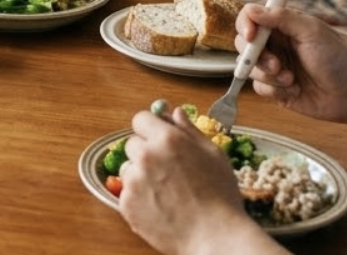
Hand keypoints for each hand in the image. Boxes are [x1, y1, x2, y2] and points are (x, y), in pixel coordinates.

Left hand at [118, 107, 269, 254]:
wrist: (215, 235)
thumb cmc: (220, 195)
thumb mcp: (213, 155)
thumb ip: (189, 130)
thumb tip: (174, 111)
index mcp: (167, 139)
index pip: (141, 119)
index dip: (150, 128)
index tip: (158, 138)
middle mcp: (146, 156)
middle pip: (133, 144)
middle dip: (146, 152)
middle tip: (168, 170)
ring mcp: (133, 180)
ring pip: (128, 168)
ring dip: (140, 175)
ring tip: (166, 191)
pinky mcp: (126, 203)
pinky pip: (126, 192)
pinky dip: (139, 197)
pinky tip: (160, 205)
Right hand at [239, 3, 346, 124]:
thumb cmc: (339, 60)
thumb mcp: (312, 32)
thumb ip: (281, 18)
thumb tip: (251, 10)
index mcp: (283, 26)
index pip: (250, 17)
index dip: (245, 25)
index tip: (252, 36)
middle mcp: (276, 45)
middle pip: (243, 44)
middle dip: (256, 56)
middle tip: (276, 65)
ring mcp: (275, 67)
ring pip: (249, 68)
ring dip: (269, 76)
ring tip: (291, 80)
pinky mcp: (276, 88)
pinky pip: (259, 87)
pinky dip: (274, 90)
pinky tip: (294, 91)